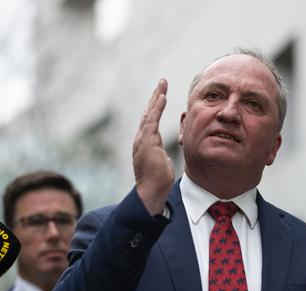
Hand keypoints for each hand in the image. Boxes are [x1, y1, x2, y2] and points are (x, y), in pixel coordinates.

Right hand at [133, 78, 174, 214]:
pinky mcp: (147, 141)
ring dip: (156, 97)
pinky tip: (162, 97)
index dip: (155, 107)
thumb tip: (164, 156)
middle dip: (155, 97)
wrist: (150, 192)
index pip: (150, 122)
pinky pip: (152, 120)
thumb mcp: (161, 164)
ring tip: (163, 84)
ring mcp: (143, 140)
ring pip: (149, 113)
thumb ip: (161, 157)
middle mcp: (141, 139)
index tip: (161, 96)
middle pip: (148, 113)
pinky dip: (157, 107)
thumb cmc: (157, 182)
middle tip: (162, 83)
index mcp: (145, 144)